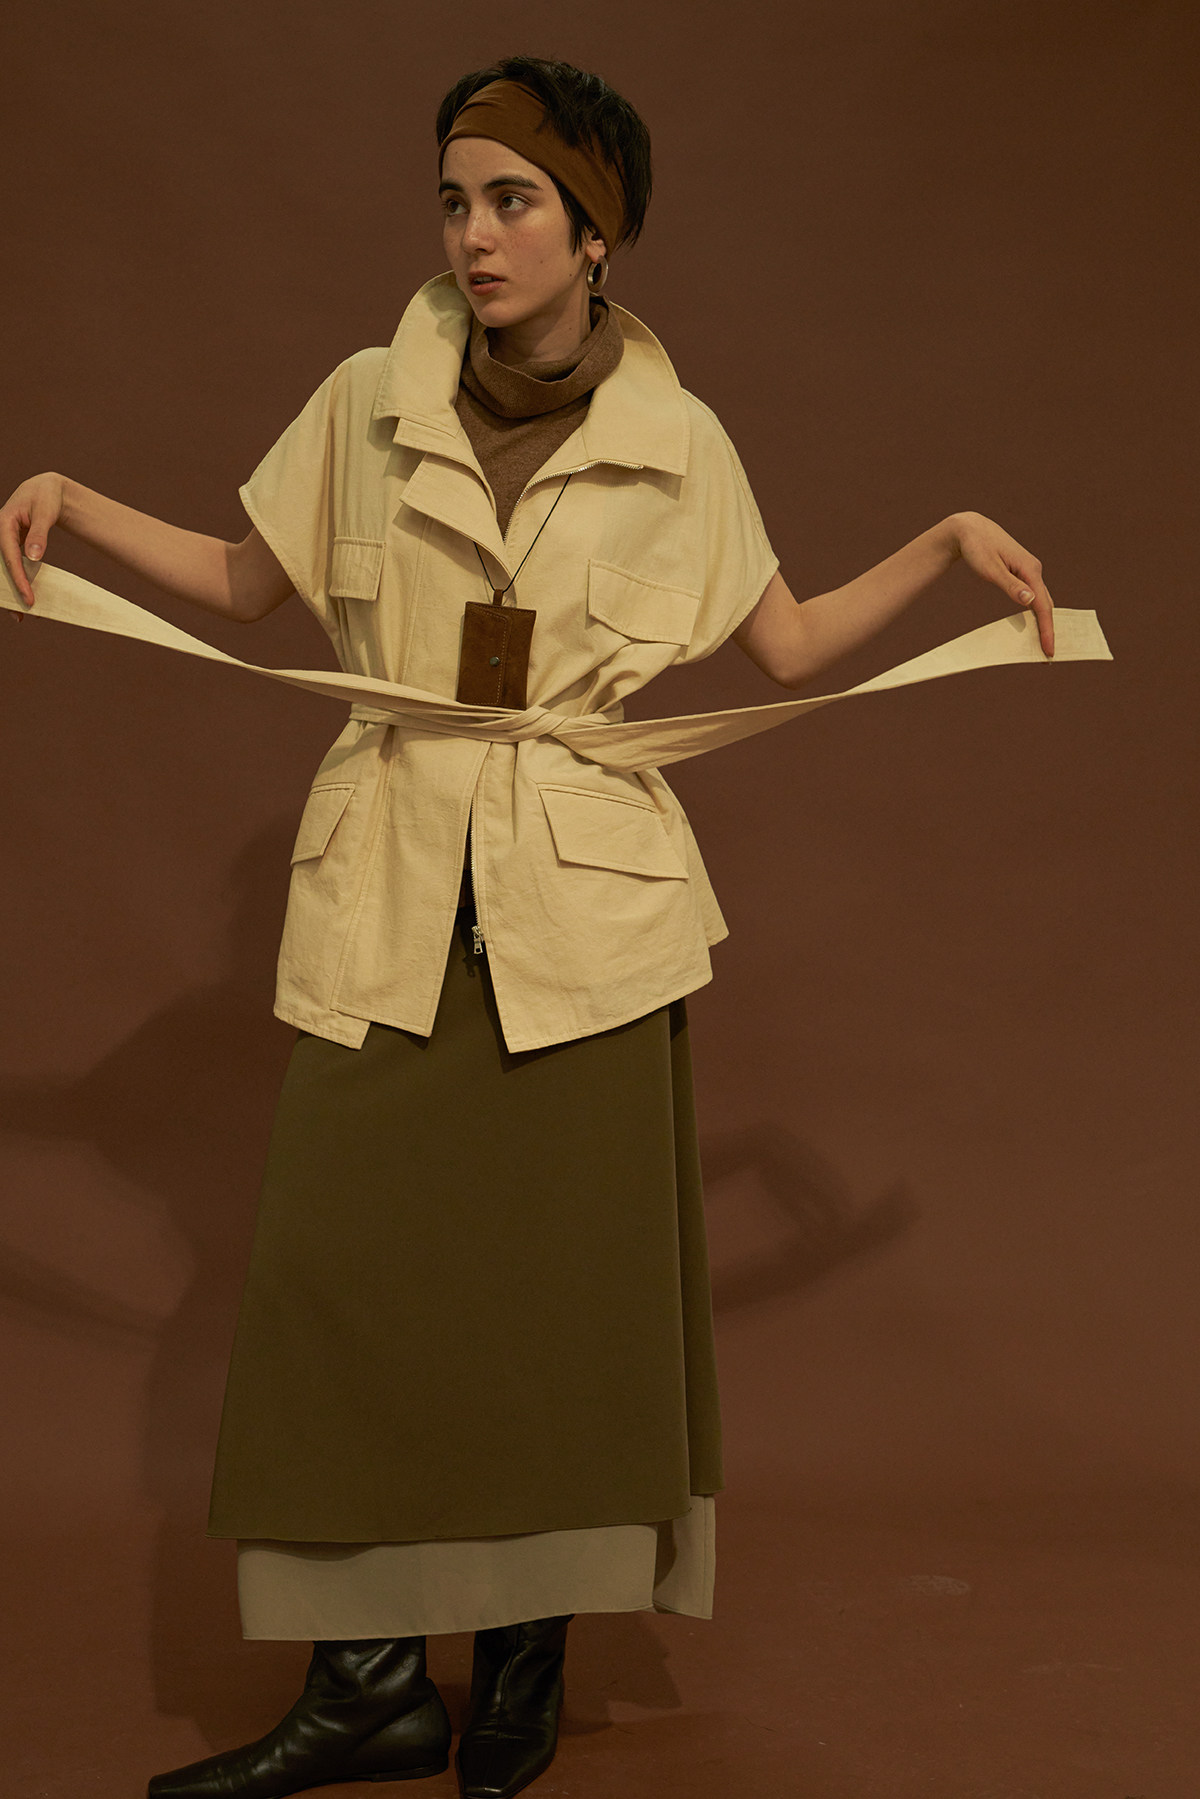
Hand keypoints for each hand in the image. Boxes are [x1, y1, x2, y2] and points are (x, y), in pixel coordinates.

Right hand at [0, 472, 66, 620]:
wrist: (46, 489)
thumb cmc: (46, 497)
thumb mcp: (46, 512)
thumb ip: (40, 535)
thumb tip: (34, 558)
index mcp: (3, 522)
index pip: (9, 556)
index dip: (18, 579)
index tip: (28, 598)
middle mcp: (0, 533)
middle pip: (1, 567)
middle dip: (10, 591)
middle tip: (20, 616)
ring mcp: (4, 540)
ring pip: (4, 569)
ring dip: (12, 590)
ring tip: (21, 615)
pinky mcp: (11, 546)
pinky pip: (12, 566)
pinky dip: (18, 581)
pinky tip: (25, 597)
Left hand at [949, 510, 1054, 656]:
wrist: (970, 529)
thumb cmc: (977, 548)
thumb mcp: (990, 569)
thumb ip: (1010, 586)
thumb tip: (1030, 601)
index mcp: (1030, 569)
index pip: (1042, 605)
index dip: (1046, 629)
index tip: (1049, 650)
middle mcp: (1034, 570)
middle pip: (1046, 604)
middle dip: (1048, 629)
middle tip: (1047, 654)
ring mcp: (1030, 570)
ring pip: (1041, 600)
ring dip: (1043, 621)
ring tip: (1043, 643)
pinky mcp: (1023, 572)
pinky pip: (1034, 595)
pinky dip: (1036, 611)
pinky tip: (1034, 623)